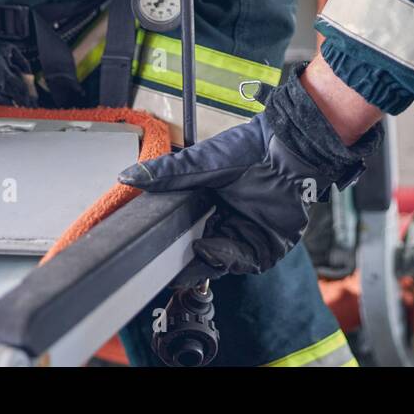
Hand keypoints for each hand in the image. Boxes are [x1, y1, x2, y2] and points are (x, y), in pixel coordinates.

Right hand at [118, 66, 382, 285]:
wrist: (287, 149)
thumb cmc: (248, 148)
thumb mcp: (200, 161)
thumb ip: (166, 173)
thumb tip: (126, 176)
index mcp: (209, 205)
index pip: (184, 233)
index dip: (169, 243)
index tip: (150, 250)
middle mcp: (227, 222)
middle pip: (201, 252)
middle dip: (185, 260)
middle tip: (164, 265)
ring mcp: (246, 235)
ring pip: (220, 260)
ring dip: (204, 261)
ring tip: (190, 252)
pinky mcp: (266, 246)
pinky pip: (243, 262)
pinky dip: (227, 259)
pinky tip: (211, 250)